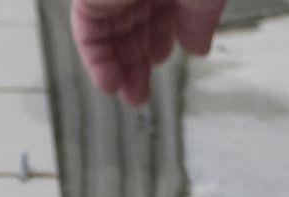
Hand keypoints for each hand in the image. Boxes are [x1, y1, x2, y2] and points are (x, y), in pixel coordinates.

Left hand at [71, 0, 229, 105]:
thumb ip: (200, 22)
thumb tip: (198, 48)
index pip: (159, 9)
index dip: (160, 37)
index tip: (161, 59)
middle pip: (131, 23)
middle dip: (137, 60)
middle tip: (141, 91)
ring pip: (109, 32)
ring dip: (119, 68)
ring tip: (131, 95)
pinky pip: (88, 32)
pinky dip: (99, 61)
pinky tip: (111, 83)